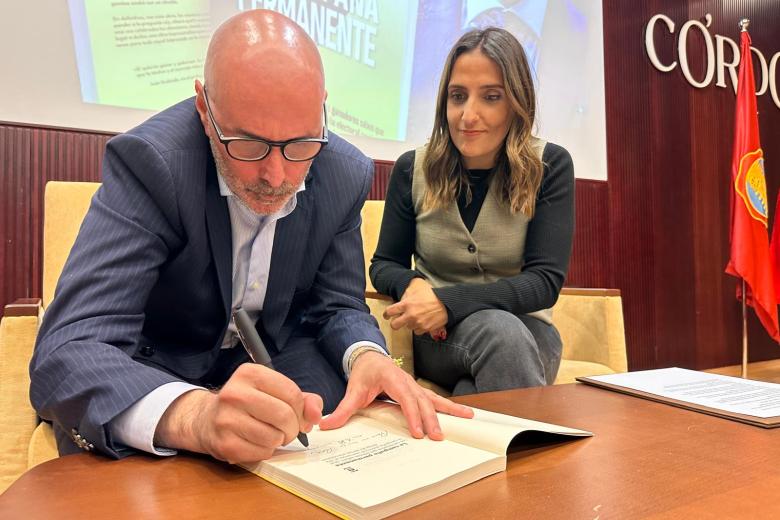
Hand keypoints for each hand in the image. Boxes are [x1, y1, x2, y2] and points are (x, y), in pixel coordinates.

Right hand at [155, 363, 322, 463]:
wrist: (207, 419)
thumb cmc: (249, 404)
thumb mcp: (275, 391)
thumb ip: (304, 399)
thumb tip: (316, 414)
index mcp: (250, 373)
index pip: (291, 393)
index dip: (301, 409)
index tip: (297, 415)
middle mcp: (235, 393)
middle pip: (284, 416)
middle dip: (293, 428)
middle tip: (287, 429)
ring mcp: (226, 419)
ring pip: (274, 437)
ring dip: (279, 440)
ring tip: (269, 434)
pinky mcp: (224, 444)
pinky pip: (262, 452)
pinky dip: (266, 451)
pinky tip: (256, 442)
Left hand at [318, 351, 472, 439]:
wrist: (369, 356)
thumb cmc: (364, 373)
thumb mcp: (353, 390)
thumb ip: (343, 409)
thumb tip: (327, 425)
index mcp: (393, 379)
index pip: (405, 397)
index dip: (412, 414)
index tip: (417, 431)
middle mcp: (407, 381)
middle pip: (423, 400)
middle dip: (432, 418)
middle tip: (438, 437)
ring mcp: (415, 385)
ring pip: (433, 398)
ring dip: (449, 410)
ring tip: (467, 418)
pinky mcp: (418, 391)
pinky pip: (435, 399)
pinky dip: (449, 407)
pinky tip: (463, 414)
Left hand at [384, 278, 447, 334]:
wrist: (446, 303)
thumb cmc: (432, 295)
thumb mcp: (416, 291)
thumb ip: (406, 296)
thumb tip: (401, 301)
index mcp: (406, 304)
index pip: (390, 311)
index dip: (386, 314)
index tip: (386, 316)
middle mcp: (410, 315)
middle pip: (394, 325)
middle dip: (394, 324)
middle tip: (396, 322)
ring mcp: (417, 323)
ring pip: (408, 328)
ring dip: (410, 324)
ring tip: (417, 317)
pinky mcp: (425, 329)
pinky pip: (417, 331)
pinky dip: (419, 328)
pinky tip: (423, 321)